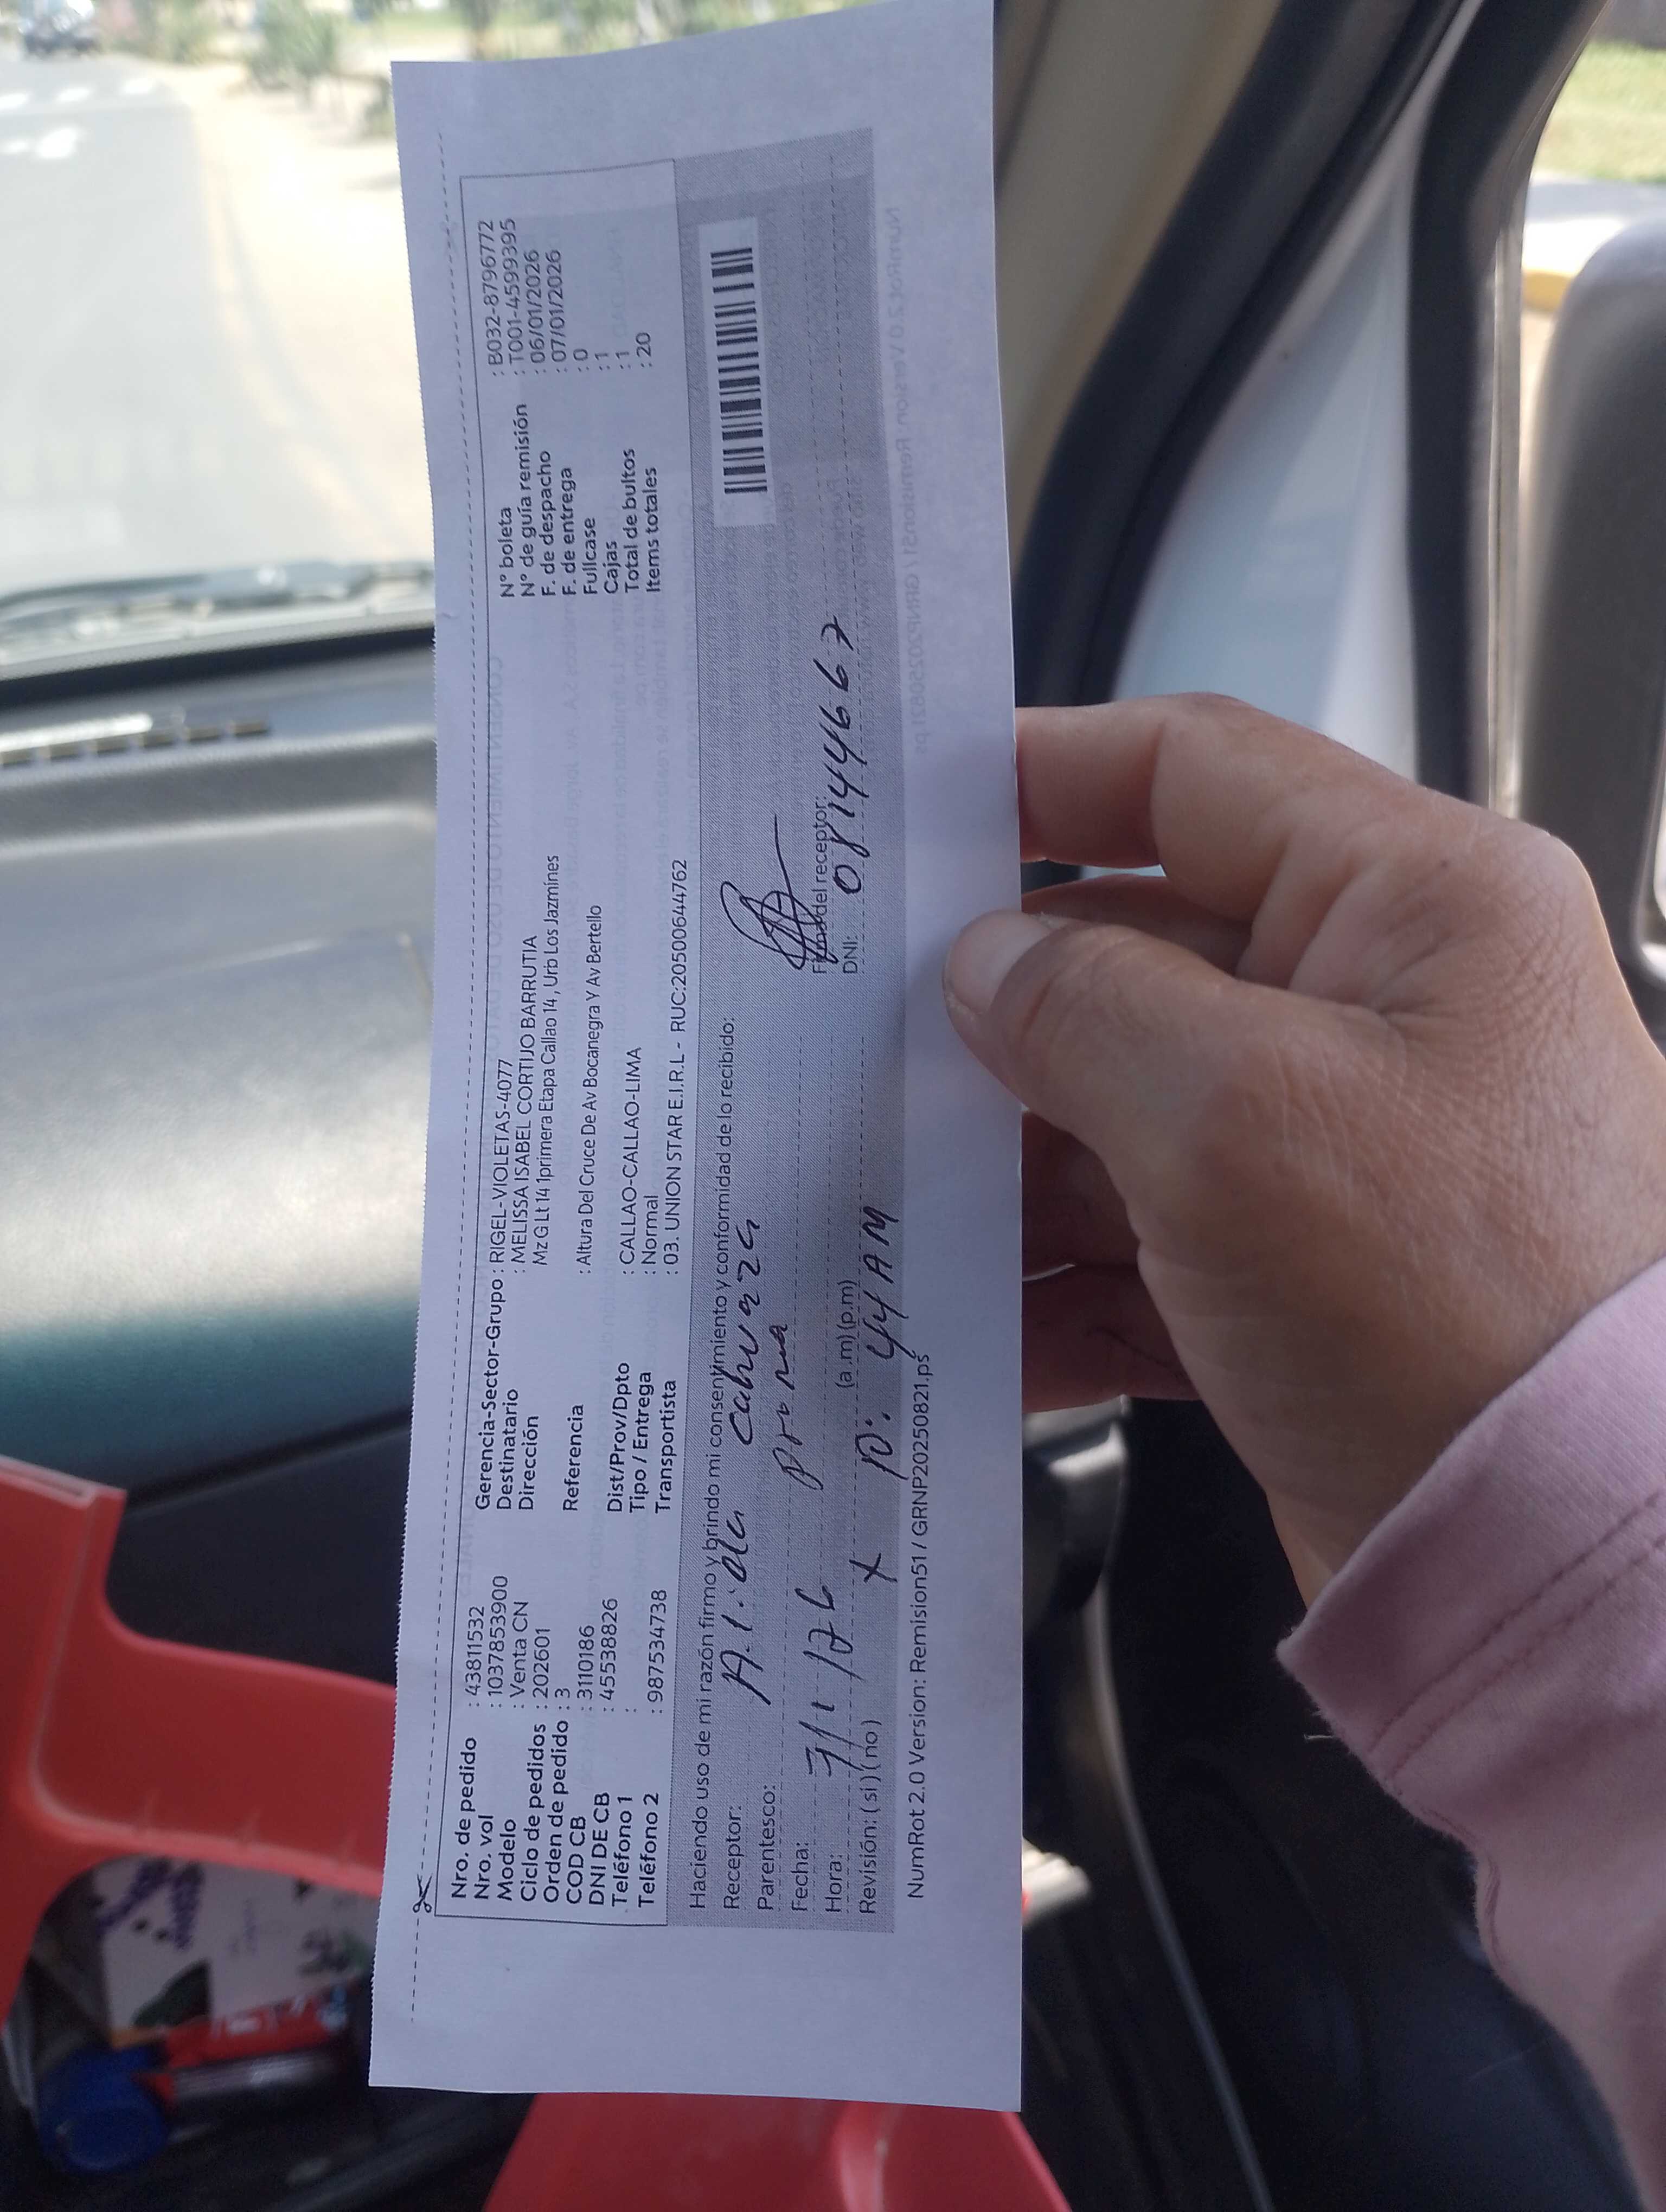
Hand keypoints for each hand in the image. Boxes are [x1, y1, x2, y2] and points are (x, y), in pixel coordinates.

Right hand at [945, 696, 1665, 1598]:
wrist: (1565, 1563)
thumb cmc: (1467, 1318)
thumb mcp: (1235, 1116)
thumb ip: (1083, 1004)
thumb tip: (989, 966)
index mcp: (1419, 906)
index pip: (1199, 772)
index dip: (1044, 774)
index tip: (918, 812)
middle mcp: (1390, 1013)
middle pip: (1144, 952)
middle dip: (1005, 1010)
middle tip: (874, 1043)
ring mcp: (1346, 1153)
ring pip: (1128, 1110)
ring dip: (1014, 1165)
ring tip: (909, 1203)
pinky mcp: (1310, 1282)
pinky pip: (1149, 1248)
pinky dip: (1062, 1286)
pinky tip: (988, 1325)